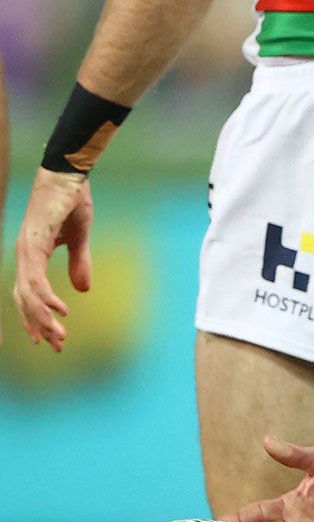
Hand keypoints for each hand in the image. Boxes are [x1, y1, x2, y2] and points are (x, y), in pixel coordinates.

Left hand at [12, 169, 93, 350]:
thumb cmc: (72, 199)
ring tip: (59, 336)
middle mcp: (24, 255)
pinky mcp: (35, 245)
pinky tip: (60, 311)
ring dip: (43, 318)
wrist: (68, 175)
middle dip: (40, 325)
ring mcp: (26, 250)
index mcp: (32, 254)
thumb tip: (82, 289)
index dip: (34, 317)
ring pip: (28, 295)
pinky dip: (46, 298)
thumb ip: (79, 262)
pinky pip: (37, 280)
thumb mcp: (79, 237)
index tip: (46, 339)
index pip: (27, 293)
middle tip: (56, 346)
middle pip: (24, 300)